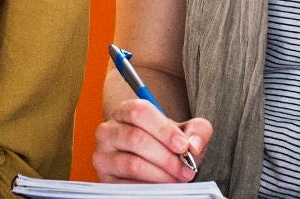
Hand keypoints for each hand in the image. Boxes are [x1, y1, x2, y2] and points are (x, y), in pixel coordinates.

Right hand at [93, 98, 212, 183]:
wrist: (148, 160)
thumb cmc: (165, 143)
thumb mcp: (185, 131)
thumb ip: (197, 131)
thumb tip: (193, 145)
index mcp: (125, 111)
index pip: (139, 112)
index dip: (163, 129)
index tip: (183, 146)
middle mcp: (108, 130)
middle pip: (136, 139)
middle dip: (166, 158)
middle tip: (186, 170)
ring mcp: (103, 154)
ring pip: (132, 164)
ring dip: (160, 175)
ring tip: (176, 179)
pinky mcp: (103, 178)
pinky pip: (126, 185)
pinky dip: (149, 188)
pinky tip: (162, 187)